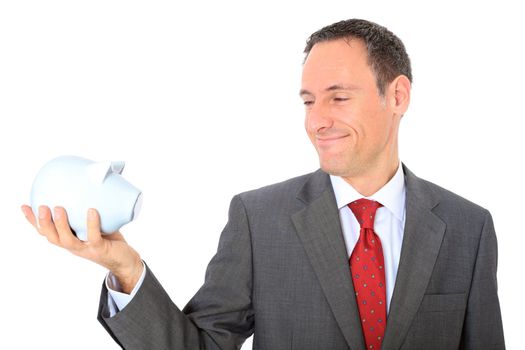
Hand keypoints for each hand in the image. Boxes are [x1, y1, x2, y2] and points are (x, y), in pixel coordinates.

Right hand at [21, 205, 142, 292]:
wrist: (125, 260)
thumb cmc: (110, 239)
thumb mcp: (96, 223)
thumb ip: (88, 209)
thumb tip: (92, 181)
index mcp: (69, 238)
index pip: (47, 231)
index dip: (34, 221)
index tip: (25, 206)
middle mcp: (73, 245)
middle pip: (52, 237)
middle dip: (44, 222)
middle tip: (42, 207)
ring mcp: (85, 248)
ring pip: (67, 240)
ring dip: (61, 225)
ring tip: (59, 209)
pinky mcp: (99, 249)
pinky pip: (93, 237)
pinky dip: (91, 224)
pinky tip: (91, 211)